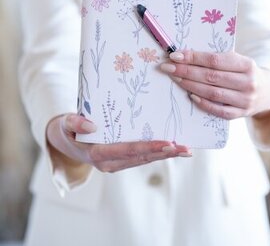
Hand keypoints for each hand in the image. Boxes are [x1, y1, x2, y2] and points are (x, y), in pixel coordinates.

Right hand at [46, 112, 190, 172]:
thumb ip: (75, 122)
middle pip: (141, 157)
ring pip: (145, 159)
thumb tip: (91, 124)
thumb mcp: (65, 123)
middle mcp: (109, 163)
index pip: (127, 150)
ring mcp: (116, 164)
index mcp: (97, 153)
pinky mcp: (122, 161)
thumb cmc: (68, 129)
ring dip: (166, 155)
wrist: (66, 141)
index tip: (168, 143)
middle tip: (185, 148)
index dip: (148, 147)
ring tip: (186, 150)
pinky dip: (159, 154)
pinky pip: (143, 158)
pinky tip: (176, 149)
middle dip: (164, 153)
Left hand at [159, 48, 269, 120]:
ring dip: (190, 85)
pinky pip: (218, 110)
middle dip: (186, 71)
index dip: (194, 57)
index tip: (175, 55)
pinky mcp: (240, 114)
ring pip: (212, 93)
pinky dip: (203, 103)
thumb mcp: (240, 62)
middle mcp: (248, 82)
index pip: (216, 60)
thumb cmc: (246, 73)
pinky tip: (190, 96)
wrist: (267, 92)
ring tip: (175, 78)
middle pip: (211, 76)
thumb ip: (220, 60)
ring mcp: (245, 99)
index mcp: (247, 64)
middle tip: (168, 67)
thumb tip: (187, 55)